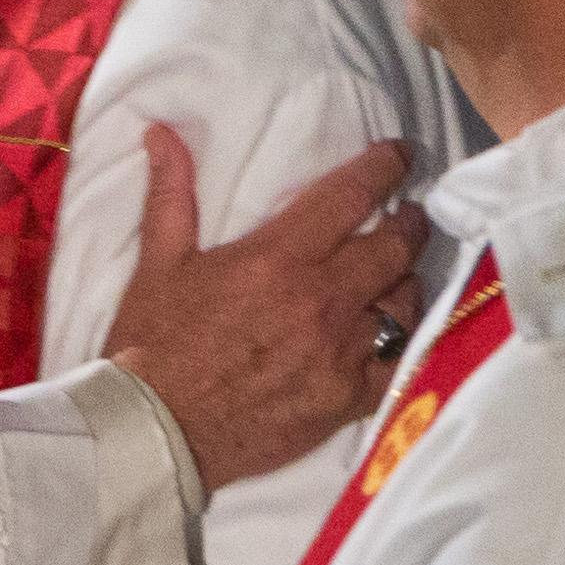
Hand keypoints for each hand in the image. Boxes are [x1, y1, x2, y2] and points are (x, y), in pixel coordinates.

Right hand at [107, 127, 425, 488]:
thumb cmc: (154, 345)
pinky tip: (390, 332)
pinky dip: (398, 341)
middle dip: (410, 221)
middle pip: (396, 246)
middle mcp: (322, 301)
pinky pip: (396, 361)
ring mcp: (341, 354)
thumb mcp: (159, 263)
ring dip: (406, 280)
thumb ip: (172, 193)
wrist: (157, 433)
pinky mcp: (347, 400)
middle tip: (409, 213)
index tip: (399, 155)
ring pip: (406, 303)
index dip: (386, 167)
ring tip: (399, 271)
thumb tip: (162, 131)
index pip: (353, 196)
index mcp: (279, 258)